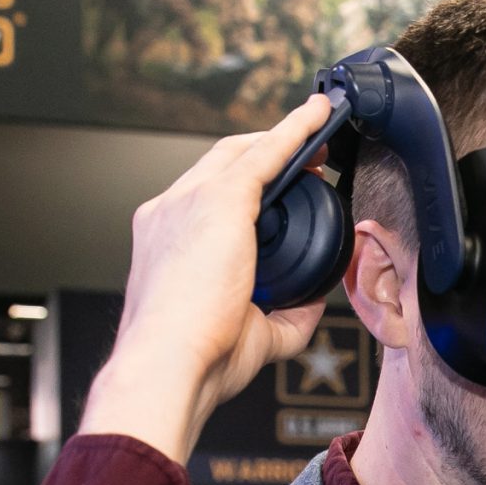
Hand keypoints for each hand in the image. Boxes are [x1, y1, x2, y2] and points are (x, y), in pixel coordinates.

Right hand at [79, 92, 337, 460]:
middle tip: (309, 157)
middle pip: (221, 165)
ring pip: (240, 153)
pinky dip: (294, 131)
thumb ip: (286, 316)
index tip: (276, 186)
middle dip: (264, 155)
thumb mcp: (253, 336)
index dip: (246, 187)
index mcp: (166, 245)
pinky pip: (265, 153)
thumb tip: (315, 302)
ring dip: (282, 139)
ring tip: (320, 132)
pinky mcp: (217, 200)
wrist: (167, 366)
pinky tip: (318, 118)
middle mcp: (168, 214)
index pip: (206, 200)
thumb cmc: (196, 361)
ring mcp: (186, 202)